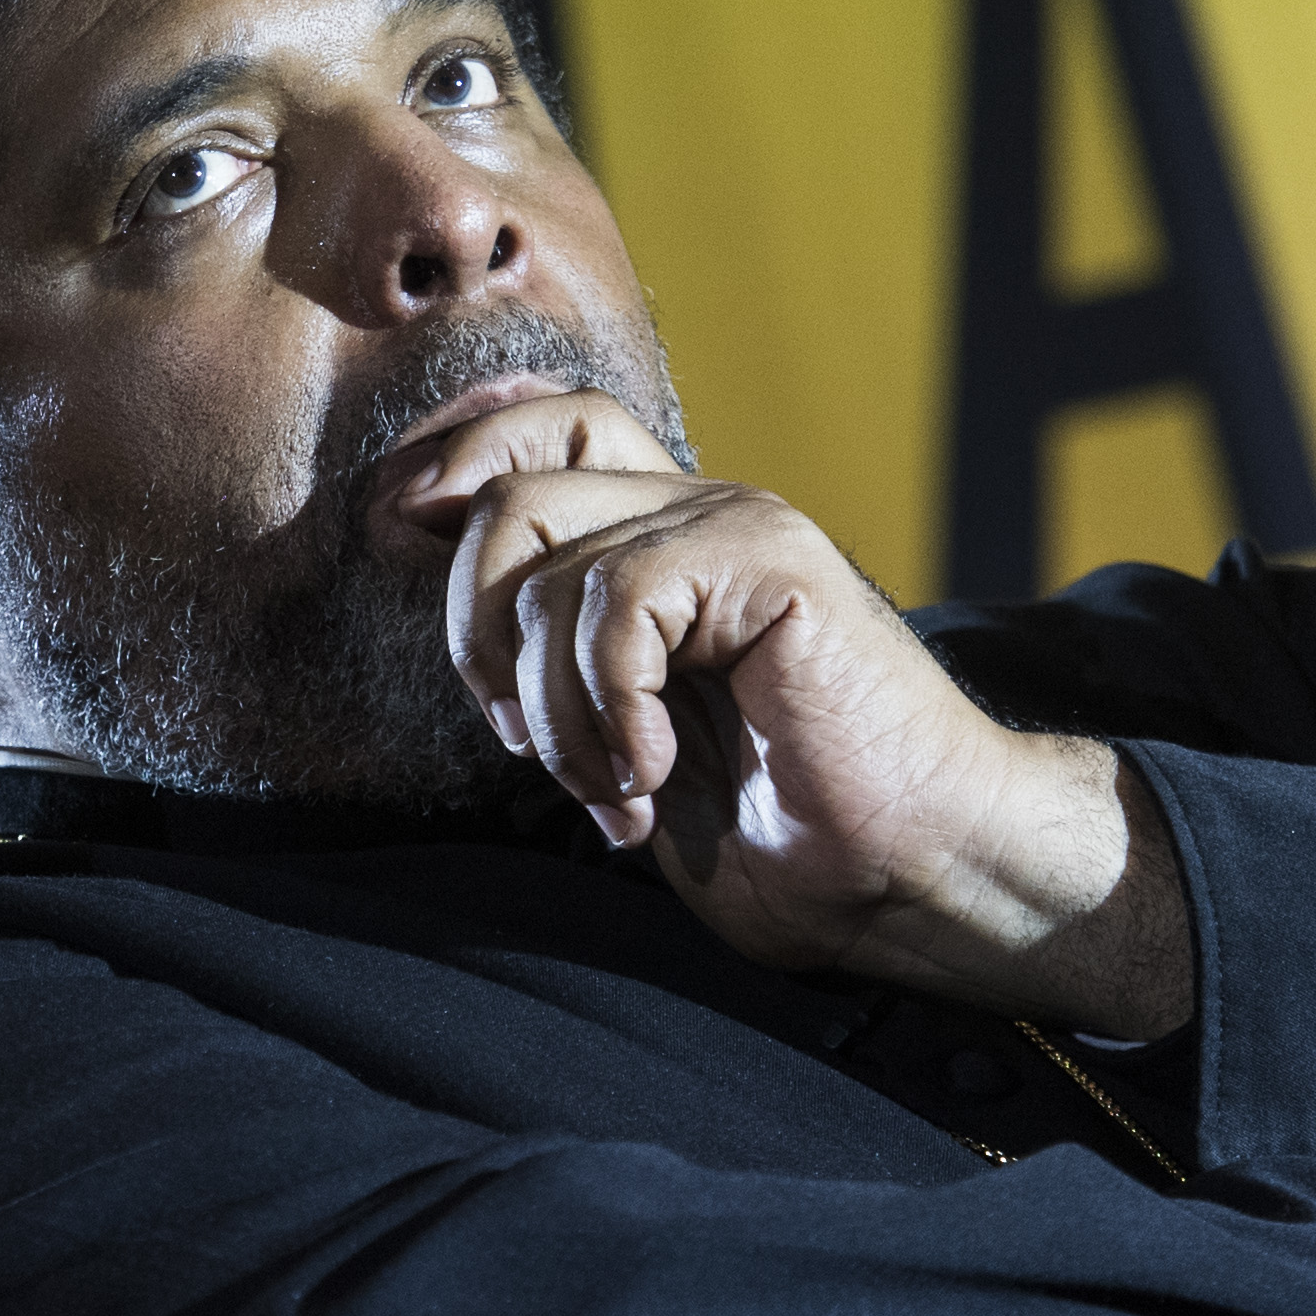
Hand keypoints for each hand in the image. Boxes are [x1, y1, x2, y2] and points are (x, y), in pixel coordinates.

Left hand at [393, 394, 1191, 1038]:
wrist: (910, 876)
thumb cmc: (776, 831)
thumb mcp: (618, 744)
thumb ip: (546, 663)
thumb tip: (416, 575)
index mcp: (657, 543)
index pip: (530, 439)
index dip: (450, 473)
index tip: (405, 552)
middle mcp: (693, 514)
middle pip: (508, 500)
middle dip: (478, 644)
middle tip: (536, 752)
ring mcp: (735, 526)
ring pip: (549, 574)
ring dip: (558, 716)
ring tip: (623, 792)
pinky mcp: (771, 558)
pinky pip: (621, 601)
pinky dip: (613, 707)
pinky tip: (660, 774)